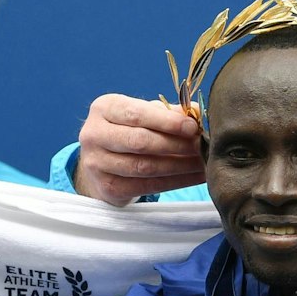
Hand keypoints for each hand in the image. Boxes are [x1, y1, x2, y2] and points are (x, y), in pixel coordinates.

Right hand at [73, 94, 203, 204]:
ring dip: (179, 166)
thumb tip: (197, 114)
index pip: (137, 114)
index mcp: (104, 108)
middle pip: (140, 142)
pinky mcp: (107, 187)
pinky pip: (146, 186)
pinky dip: (175, 182)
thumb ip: (169, 112)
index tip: (193, 127)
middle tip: (201, 146)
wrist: (102, 162)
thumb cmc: (129, 130)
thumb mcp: (143, 114)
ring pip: (144, 167)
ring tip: (203, 163)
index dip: (167, 122)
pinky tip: (194, 177)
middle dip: (176, 144)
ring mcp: (96, 163)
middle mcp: (93, 134)